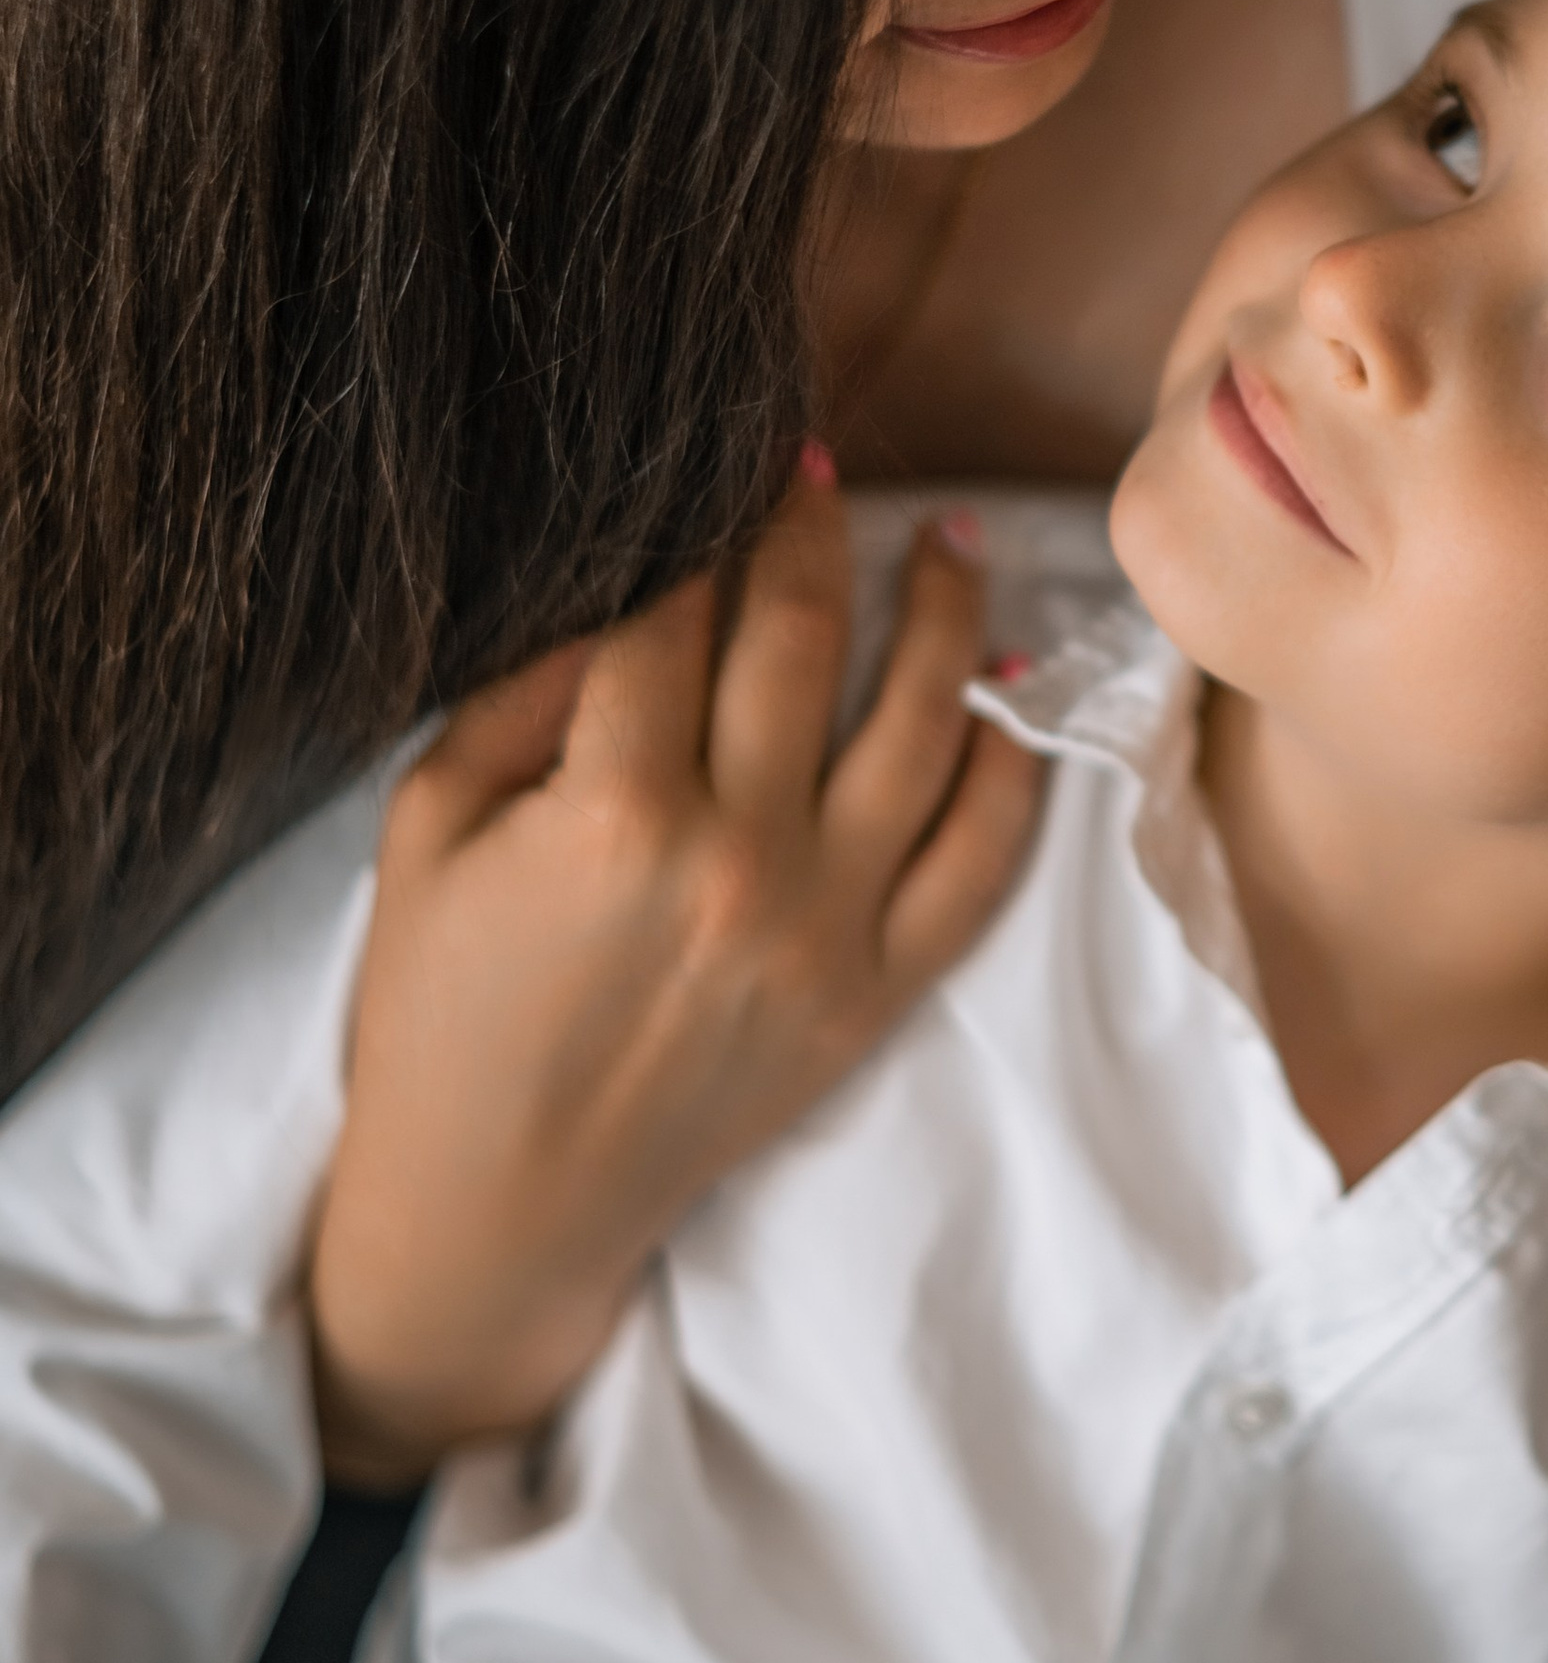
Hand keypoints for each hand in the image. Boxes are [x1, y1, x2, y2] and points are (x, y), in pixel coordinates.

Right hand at [310, 471, 1044, 1484]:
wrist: (500, 1206)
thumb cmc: (438, 1011)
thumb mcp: (427, 830)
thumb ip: (522, 696)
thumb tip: (630, 582)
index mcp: (613, 809)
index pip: (675, 613)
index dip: (700, 519)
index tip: (726, 455)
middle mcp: (738, 858)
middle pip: (803, 641)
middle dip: (814, 528)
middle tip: (823, 466)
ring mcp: (824, 929)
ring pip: (924, 727)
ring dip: (947, 615)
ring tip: (955, 543)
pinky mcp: (874, 993)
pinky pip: (979, 863)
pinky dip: (1006, 772)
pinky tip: (1002, 700)